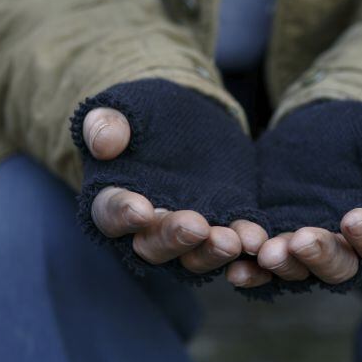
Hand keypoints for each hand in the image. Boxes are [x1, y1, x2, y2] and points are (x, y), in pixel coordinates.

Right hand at [72, 80, 268, 278]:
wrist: (188, 113)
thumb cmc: (144, 112)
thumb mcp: (125, 108)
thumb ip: (107, 123)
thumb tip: (104, 145)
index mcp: (115, 199)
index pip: (111, 213)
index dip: (123, 214)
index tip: (141, 209)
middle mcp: (149, 227)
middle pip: (154, 245)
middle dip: (174, 238)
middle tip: (195, 227)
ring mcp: (188, 230)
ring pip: (195, 254)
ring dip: (212, 251)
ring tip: (232, 241)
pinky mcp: (224, 221)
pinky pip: (234, 239)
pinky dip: (244, 240)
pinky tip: (256, 239)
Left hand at [226, 129, 361, 287]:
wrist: (317, 136)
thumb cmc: (358, 136)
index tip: (355, 219)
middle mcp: (345, 250)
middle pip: (339, 265)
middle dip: (321, 255)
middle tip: (302, 239)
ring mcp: (307, 252)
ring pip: (298, 270)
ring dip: (283, 265)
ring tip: (267, 252)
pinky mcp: (275, 244)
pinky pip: (263, 267)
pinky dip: (252, 271)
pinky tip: (237, 268)